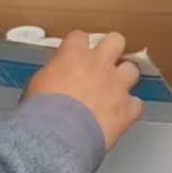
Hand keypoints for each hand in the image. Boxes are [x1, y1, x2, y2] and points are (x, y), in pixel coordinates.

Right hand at [23, 31, 142, 149]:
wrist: (58, 135)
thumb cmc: (43, 112)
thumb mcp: (36, 84)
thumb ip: (51, 74)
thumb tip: (52, 78)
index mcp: (74, 55)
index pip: (80, 37)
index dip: (79, 45)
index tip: (77, 51)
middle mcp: (99, 65)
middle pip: (115, 41)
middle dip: (112, 49)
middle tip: (105, 60)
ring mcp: (116, 85)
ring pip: (131, 70)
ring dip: (124, 78)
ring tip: (115, 89)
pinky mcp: (127, 108)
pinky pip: (136, 103)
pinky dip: (129, 108)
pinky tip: (120, 114)